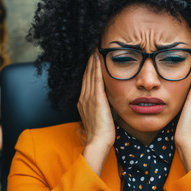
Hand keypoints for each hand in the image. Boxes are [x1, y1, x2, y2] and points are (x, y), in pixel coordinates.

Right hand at [78, 51, 115, 175]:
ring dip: (93, 61)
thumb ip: (101, 108)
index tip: (92, 58)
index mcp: (84, 102)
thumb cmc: (101, 134)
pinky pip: (95, 79)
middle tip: (93, 48)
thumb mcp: (99, 117)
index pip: (87, 81)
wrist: (98, 142)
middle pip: (86, 75)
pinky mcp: (96, 99)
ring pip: (90, 74)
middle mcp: (84, 98)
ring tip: (95, 49)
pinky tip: (98, 58)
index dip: (89, 69)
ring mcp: (89, 98)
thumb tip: (107, 103)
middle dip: (90, 61)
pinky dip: (96, 68)